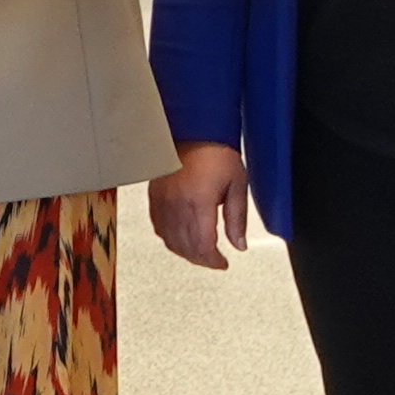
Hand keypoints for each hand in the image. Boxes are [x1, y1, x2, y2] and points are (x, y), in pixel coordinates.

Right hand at [147, 139, 254, 269]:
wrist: (193, 130)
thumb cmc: (216, 153)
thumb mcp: (237, 185)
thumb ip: (237, 218)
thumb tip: (239, 244)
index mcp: (199, 202)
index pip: (203, 246)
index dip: (213, 261)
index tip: (222, 263)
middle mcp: (177, 204)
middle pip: (186, 247)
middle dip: (202, 259)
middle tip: (214, 260)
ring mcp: (163, 201)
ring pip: (170, 240)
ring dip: (185, 252)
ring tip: (199, 252)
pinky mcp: (154, 197)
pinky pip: (158, 227)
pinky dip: (169, 238)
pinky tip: (180, 238)